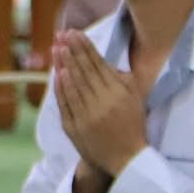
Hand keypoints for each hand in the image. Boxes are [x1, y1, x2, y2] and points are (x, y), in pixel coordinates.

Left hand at [52, 30, 146, 179]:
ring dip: (64, 65)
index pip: (98, 65)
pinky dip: (61, 89)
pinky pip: (65, 104)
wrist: (125, 159)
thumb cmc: (132, 125)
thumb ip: (122, 79)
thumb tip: (104, 60)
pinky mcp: (74, 128)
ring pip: (73, 86)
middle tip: (63, 35)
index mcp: (119, 94)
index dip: (85, 48)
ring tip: (58, 48)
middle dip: (73, 51)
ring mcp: (86, 116)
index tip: (75, 33)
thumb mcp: (136, 99)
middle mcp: (102, 103)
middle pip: (84, 72)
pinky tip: (57, 74)